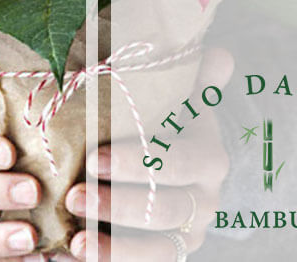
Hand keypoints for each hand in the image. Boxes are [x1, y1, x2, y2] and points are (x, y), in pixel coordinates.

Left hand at [60, 47, 234, 260]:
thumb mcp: (174, 97)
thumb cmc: (158, 124)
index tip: (94, 159)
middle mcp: (202, 202)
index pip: (180, 164)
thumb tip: (222, 55)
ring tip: (76, 241)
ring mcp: (185, 235)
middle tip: (74, 196)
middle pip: (167, 210)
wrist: (164, 166)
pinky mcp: (164, 256)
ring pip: (158, 251)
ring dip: (115, 249)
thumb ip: (192, 78)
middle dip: (119, 206)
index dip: (139, 164)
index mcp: (207, 159)